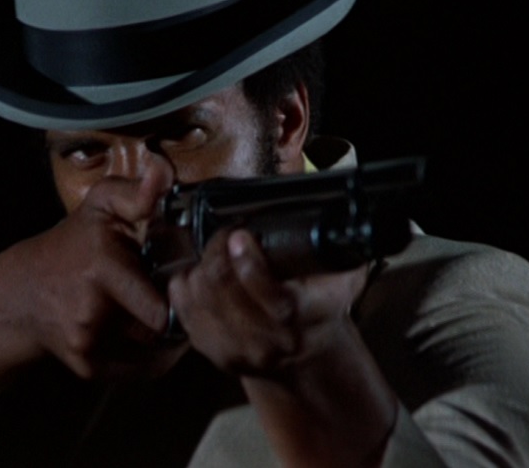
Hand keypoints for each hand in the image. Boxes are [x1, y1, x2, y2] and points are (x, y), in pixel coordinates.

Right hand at [0, 176, 186, 388]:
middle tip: (181, 299)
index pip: (164, 302)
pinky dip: (151, 357)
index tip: (192, 284)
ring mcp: (88, 343)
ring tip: (161, 312)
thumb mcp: (99, 208)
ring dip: (165, 336)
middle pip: (164, 327)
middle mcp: (92, 309)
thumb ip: (135, 193)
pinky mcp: (87, 368)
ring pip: (156, 349)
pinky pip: (141, 370)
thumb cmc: (71, 246)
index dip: (185, 294)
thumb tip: (163, 172)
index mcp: (102, 267)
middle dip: (176, 315)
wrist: (21, 295)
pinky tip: (147, 333)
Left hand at [168, 228, 366, 376]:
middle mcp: (275, 342)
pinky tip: (197, 272)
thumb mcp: (343, 268)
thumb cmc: (323, 304)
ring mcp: (243, 353)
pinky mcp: (217, 355)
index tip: (240, 235)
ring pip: (201, 302)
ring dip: (202, 268)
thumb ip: (327, 228)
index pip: (276, 301)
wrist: (307, 356)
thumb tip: (296, 173)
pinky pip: (186, 314)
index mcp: (310, 317)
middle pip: (227, 296)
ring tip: (215, 252)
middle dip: (218, 255)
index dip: (250, 265)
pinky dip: (186, 287)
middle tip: (225, 235)